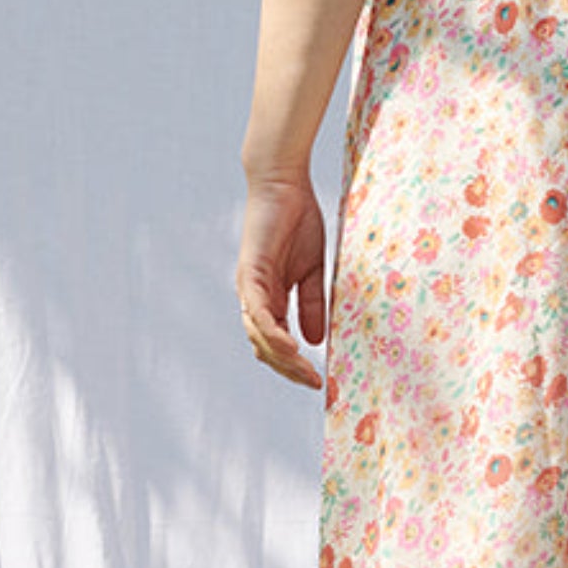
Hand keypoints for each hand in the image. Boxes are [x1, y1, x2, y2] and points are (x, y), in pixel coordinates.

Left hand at [236, 172, 328, 388]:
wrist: (284, 184)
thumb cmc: (298, 221)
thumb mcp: (312, 270)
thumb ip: (311, 304)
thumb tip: (316, 342)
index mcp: (268, 298)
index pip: (276, 343)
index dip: (294, 365)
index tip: (318, 380)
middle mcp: (253, 298)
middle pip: (264, 348)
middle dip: (289, 370)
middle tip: (314, 383)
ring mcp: (249, 287)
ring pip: (259, 336)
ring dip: (282, 359)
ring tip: (306, 371)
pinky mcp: (251, 274)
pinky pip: (259, 313)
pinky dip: (274, 333)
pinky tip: (293, 348)